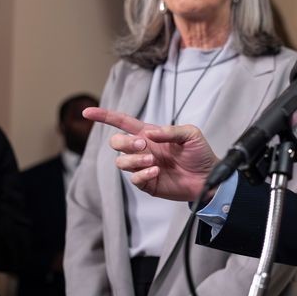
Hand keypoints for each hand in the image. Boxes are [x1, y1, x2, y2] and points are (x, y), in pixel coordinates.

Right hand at [83, 107, 218, 201]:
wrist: (209, 177)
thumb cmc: (200, 154)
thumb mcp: (191, 134)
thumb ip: (170, 131)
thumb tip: (148, 134)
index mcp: (150, 134)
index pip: (123, 123)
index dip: (105, 117)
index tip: (87, 112)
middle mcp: (143, 150)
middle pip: (116, 143)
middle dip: (124, 142)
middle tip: (142, 145)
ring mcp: (143, 167)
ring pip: (121, 162)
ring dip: (133, 160)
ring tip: (152, 161)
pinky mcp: (147, 183)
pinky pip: (134, 179)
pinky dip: (142, 174)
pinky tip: (156, 172)